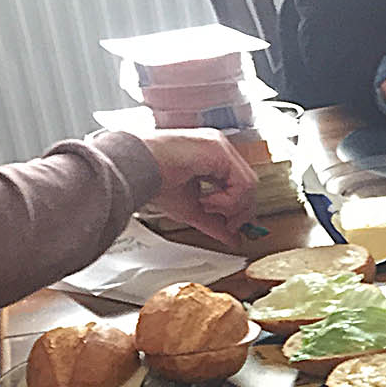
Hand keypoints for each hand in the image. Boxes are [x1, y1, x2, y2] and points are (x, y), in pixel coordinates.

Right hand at [136, 130, 258, 242]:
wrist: (136, 170)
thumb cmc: (155, 183)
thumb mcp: (193, 209)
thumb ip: (216, 223)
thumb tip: (234, 240)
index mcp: (213, 159)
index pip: (240, 185)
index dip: (239, 209)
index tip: (232, 227)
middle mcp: (219, 149)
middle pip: (249, 185)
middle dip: (240, 211)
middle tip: (225, 224)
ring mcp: (220, 146)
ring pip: (249, 184)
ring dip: (231, 206)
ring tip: (207, 206)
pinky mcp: (219, 149)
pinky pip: (242, 182)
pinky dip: (229, 200)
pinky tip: (208, 201)